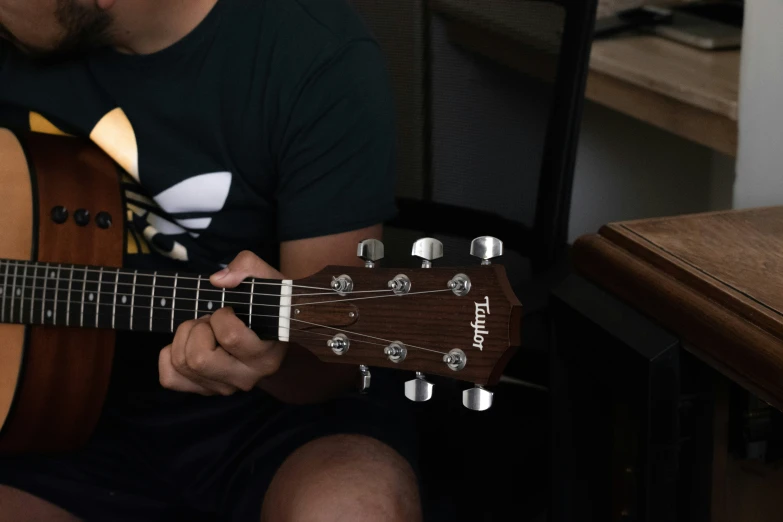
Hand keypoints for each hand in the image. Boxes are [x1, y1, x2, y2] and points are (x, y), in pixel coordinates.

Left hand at [158, 251, 287, 395]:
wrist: (272, 327)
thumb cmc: (267, 303)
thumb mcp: (266, 279)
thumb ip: (247, 267)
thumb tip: (217, 280)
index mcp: (265, 356)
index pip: (229, 337)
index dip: (221, 316)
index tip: (230, 310)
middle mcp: (246, 378)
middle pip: (198, 359)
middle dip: (197, 329)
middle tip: (211, 321)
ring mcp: (224, 388)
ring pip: (182, 364)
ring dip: (185, 337)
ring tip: (205, 330)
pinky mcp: (205, 389)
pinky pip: (169, 379)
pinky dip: (169, 356)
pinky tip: (188, 344)